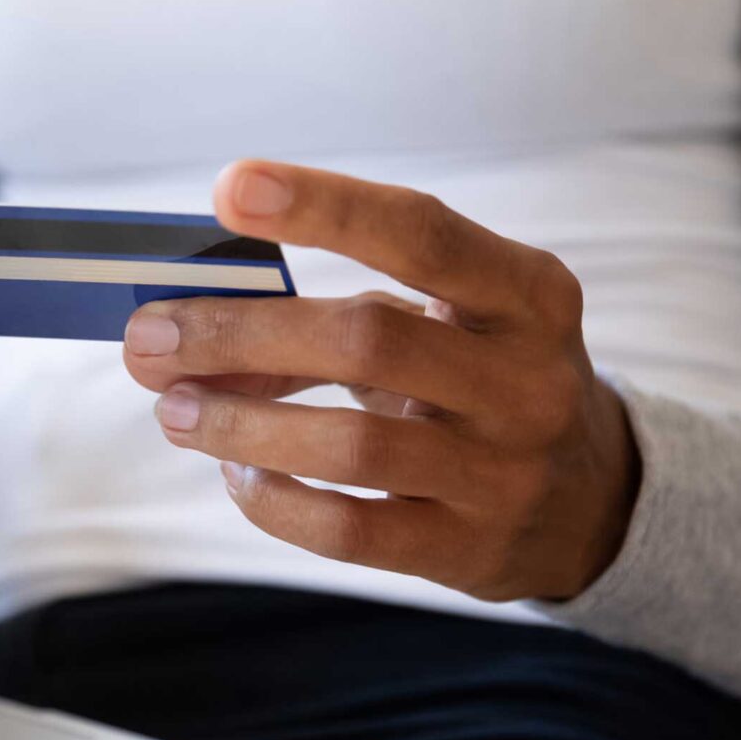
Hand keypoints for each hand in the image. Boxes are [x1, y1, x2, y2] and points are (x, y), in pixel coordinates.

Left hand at [123, 160, 640, 602]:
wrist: (591, 500)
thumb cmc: (479, 381)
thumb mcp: (442, 323)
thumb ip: (333, 314)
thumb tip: (186, 334)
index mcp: (527, 293)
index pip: (420, 231)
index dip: (323, 206)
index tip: (230, 189)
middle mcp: (527, 379)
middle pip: (367, 340)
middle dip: (241, 334)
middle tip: (150, 337)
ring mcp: (504, 472)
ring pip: (351, 447)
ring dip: (240, 425)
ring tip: (175, 411)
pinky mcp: (469, 551)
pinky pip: (350, 531)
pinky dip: (275, 501)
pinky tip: (239, 474)